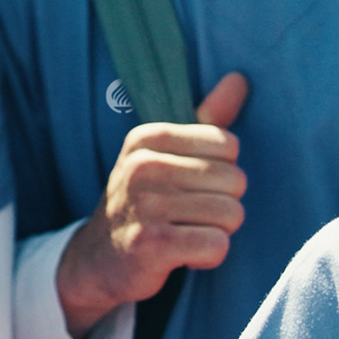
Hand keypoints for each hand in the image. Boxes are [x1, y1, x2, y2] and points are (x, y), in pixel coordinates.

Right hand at [56, 73, 249, 336]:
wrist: (98, 259)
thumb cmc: (144, 202)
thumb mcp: (166, 155)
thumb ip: (206, 118)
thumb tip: (240, 78)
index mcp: (148, 138)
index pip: (228, 145)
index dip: (222, 171)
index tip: (193, 185)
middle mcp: (142, 167)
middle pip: (235, 181)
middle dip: (224, 204)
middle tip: (192, 215)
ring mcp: (144, 206)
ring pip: (231, 215)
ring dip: (219, 231)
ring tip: (188, 233)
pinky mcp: (151, 245)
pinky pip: (217, 246)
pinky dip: (210, 256)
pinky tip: (186, 254)